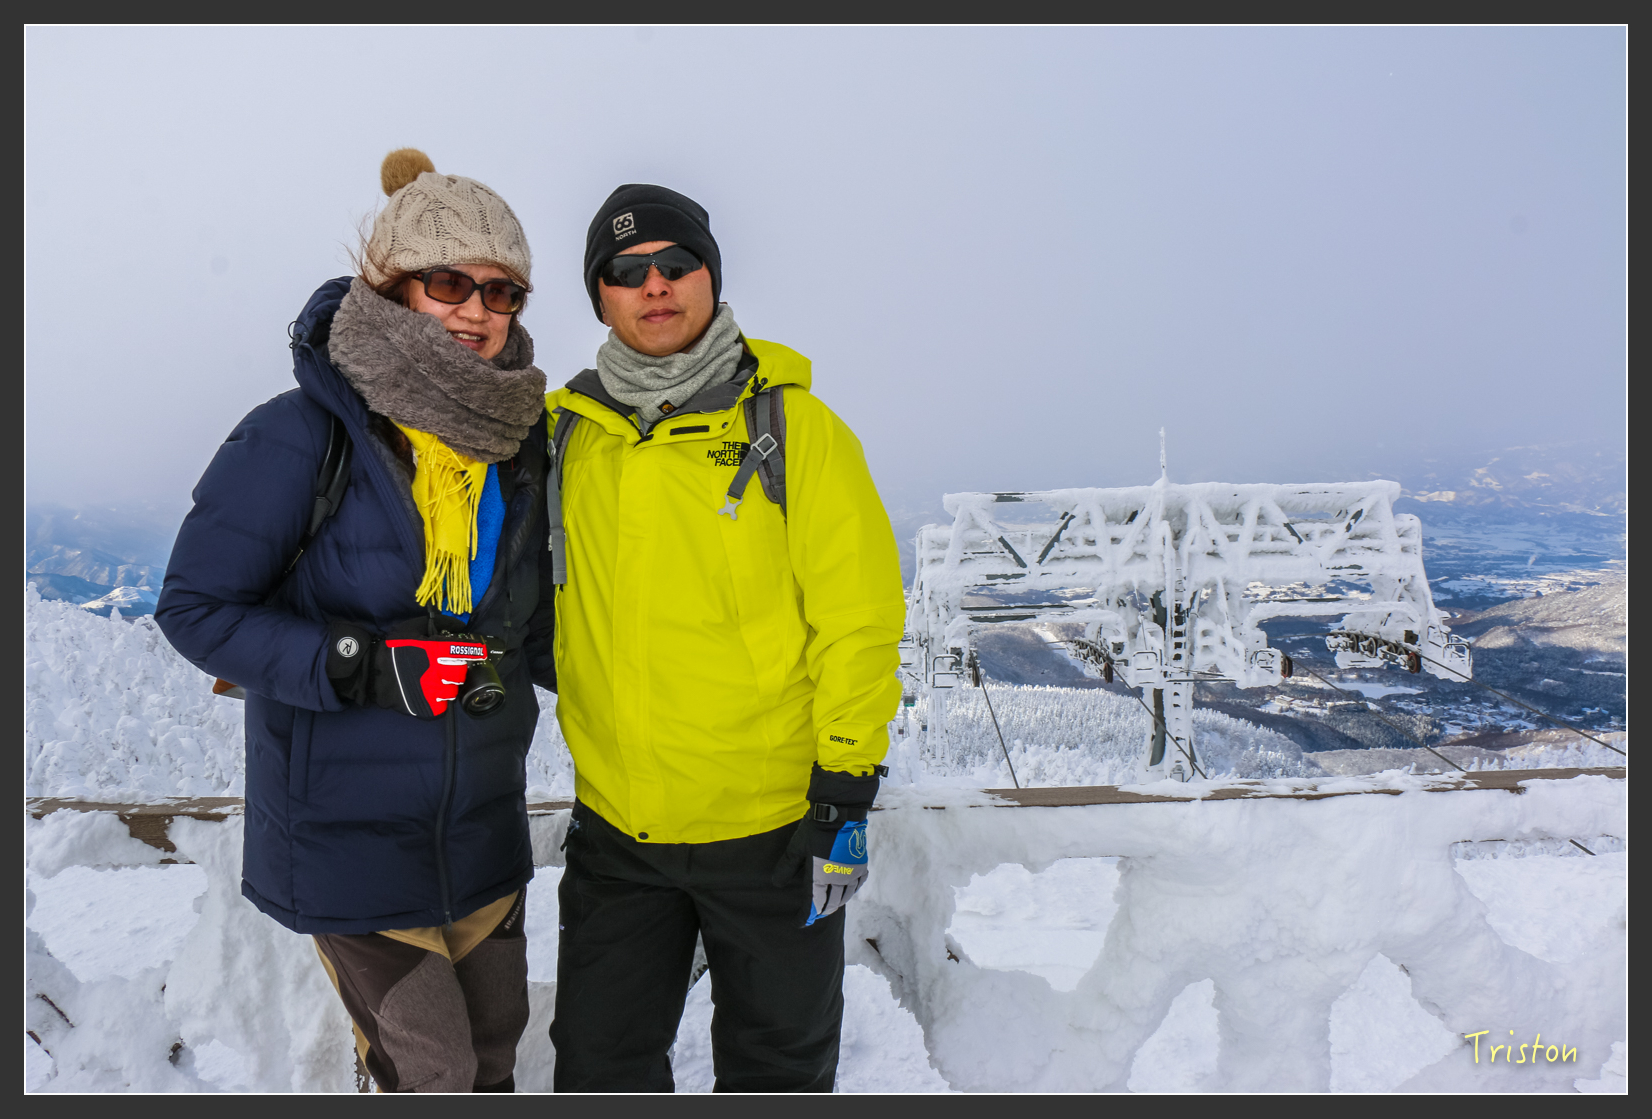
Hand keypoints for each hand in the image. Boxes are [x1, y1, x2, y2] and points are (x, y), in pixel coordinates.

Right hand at [379, 635, 490, 717]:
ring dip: (446, 685)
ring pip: (452, 690)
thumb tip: (460, 625)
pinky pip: (443, 706)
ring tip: (432, 681)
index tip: (479, 652)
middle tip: (443, 667)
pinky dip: (439, 701)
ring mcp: (435, 692)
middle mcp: (440, 672)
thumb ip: (439, 624)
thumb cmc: (393, 648)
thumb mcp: (413, 628)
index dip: (473, 651)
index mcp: (438, 651)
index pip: (465, 651)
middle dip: (455, 668)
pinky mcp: (429, 708)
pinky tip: (428, 694)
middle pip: (460, 671)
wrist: (372, 672)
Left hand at [771, 764, 883, 925]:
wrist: (841, 812)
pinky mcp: (861, 864)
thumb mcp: (796, 847)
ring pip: (844, 897)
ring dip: (835, 904)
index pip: (812, 905)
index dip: (805, 917)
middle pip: (830, 904)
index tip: (799, 923)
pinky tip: (847, 890)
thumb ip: (787, 867)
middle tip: (812, 914)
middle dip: (820, 912)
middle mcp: (838, 880)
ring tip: (828, 905)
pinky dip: (850, 891)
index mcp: (820, 878)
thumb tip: (777, 884)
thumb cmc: (816, 829)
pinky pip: (857, 884)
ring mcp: (852, 873)